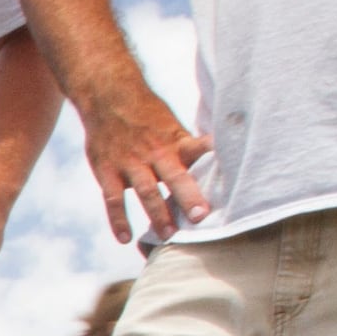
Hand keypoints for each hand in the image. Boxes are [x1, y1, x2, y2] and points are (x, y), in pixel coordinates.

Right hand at [81, 88, 212, 247]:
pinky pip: (113, 199)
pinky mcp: (107, 172)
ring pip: (145, 191)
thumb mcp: (171, 124)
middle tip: (199, 217)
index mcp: (174, 141)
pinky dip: (118, 220)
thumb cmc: (146, 114)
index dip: (211, 156)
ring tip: (168, 235)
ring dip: (157, 214)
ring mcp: (129, 163)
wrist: (108, 98)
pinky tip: (125, 238)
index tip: (229, 169)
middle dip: (187, 197)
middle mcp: (154, 152)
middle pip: (174, 176)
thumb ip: (187, 147)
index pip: (197, 149)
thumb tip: (216, 161)